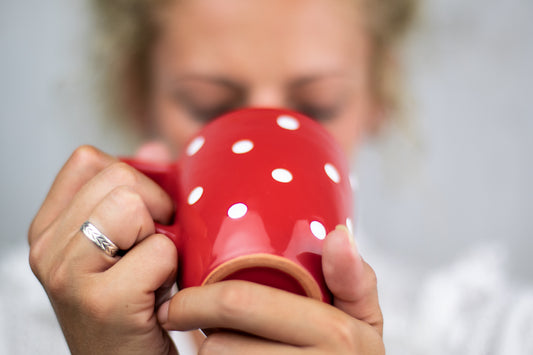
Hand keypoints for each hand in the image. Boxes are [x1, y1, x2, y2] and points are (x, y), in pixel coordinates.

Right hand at [28, 145, 177, 354]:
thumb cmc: (134, 302)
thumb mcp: (125, 242)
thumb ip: (136, 190)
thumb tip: (154, 148)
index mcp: (49, 227)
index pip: (90, 160)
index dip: (133, 180)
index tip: (142, 218)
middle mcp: (47, 248)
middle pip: (119, 179)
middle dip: (154, 210)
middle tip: (151, 250)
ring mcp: (67, 274)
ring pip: (133, 206)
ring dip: (159, 239)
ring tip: (150, 271)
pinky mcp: (102, 301)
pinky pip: (159, 249)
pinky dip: (171, 269)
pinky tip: (156, 294)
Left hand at [157, 226, 383, 353]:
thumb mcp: (363, 319)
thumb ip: (353, 277)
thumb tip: (339, 236)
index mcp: (335, 333)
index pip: (241, 304)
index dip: (197, 301)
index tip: (178, 302)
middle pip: (220, 346)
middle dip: (202, 330)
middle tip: (194, 324)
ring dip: (214, 353)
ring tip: (231, 344)